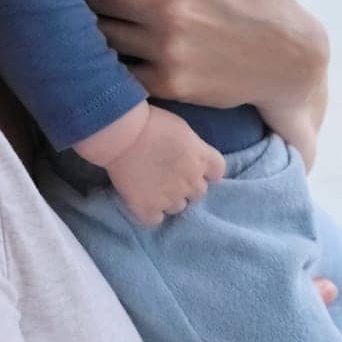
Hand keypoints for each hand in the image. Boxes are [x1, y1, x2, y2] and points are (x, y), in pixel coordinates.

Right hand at [103, 105, 225, 226]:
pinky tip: (143, 200)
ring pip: (178, 207)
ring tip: (154, 186)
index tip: (195, 165)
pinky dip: (151, 212)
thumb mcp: (182, 129)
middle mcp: (191, 181)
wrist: (123, 134)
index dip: (207, 170)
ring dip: (170, 199)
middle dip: (188, 184)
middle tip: (169, 174)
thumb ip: (192, 147)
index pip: (218, 171)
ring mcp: (170, 198)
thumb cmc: (150, 122)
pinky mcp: (148, 209)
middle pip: (199, 191)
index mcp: (201, 157)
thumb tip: (190, 156)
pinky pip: (156, 220)